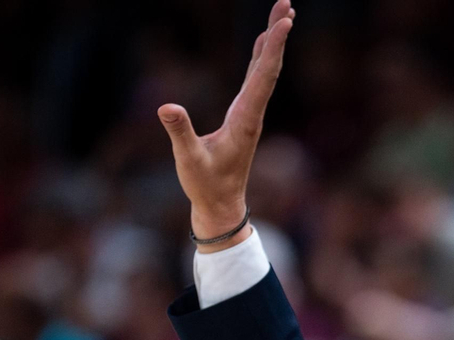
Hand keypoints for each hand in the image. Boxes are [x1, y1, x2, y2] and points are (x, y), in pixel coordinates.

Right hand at [158, 0, 294, 244]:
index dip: (273, 48)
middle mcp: (253, 112)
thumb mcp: (188, 160)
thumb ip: (179, 133)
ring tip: (283, 13)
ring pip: (265, 70)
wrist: (221, 205)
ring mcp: (250, 113)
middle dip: (278, 34)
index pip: (263, 77)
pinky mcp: (243, 115)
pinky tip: (264, 41)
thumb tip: (167, 108)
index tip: (284, 23)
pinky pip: (255, 78)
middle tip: (287, 4)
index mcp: (245, 120)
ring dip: (273, 41)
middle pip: (269, 66)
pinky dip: (261, 56)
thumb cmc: (205, 185)